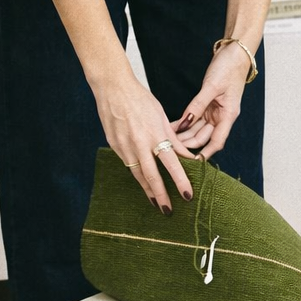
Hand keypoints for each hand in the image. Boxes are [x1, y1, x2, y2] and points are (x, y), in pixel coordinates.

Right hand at [93, 70, 193, 212]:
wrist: (112, 89)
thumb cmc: (141, 100)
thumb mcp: (161, 116)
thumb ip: (173, 138)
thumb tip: (186, 156)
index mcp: (155, 135)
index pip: (172, 164)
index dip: (180, 181)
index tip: (188, 196)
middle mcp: (139, 144)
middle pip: (152, 176)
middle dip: (161, 196)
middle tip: (169, 211)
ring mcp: (124, 147)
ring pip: (138, 175)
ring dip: (148, 191)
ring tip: (157, 203)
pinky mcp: (114, 146)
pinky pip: (128, 165)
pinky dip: (137, 175)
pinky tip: (144, 182)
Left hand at [174, 42, 250, 158]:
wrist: (234, 53)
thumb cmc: (228, 68)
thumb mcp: (212, 86)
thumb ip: (198, 105)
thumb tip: (186, 122)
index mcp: (228, 115)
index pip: (217, 141)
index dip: (205, 153)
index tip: (193, 163)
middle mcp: (222, 116)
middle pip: (204, 137)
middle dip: (188, 144)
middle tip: (170, 149)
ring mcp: (215, 111)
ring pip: (198, 128)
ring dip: (184, 134)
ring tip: (167, 139)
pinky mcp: (209, 104)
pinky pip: (195, 117)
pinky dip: (185, 122)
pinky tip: (172, 126)